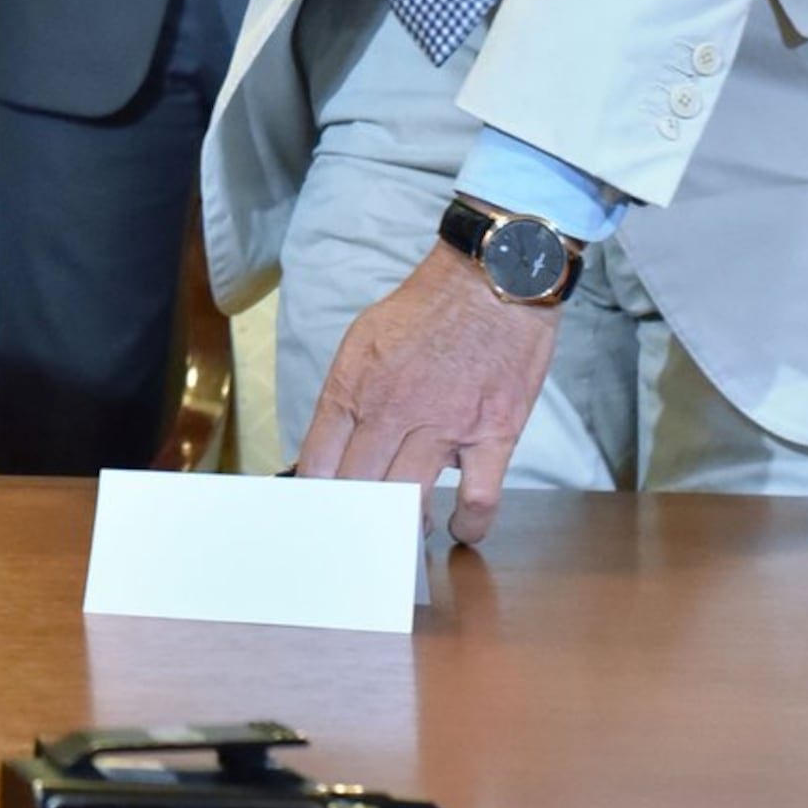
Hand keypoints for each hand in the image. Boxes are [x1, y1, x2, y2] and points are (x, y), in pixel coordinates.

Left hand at [293, 244, 559, 545]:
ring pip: (410, 503)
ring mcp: (445, 425)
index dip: (315, 497)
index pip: (318, 464)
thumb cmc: (429, 308)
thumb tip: (331, 447)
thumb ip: (346, 393)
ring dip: (404, 527)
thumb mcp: (364, 338)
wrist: (493, 276)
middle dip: (355, 518)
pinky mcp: (493, 434)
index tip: (320, 511)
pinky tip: (461, 528)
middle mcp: (393, 410)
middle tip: (361, 530)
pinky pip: (478, 500)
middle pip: (359, 489)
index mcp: (355, 386)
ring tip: (405, 531)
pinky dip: (469, 525)